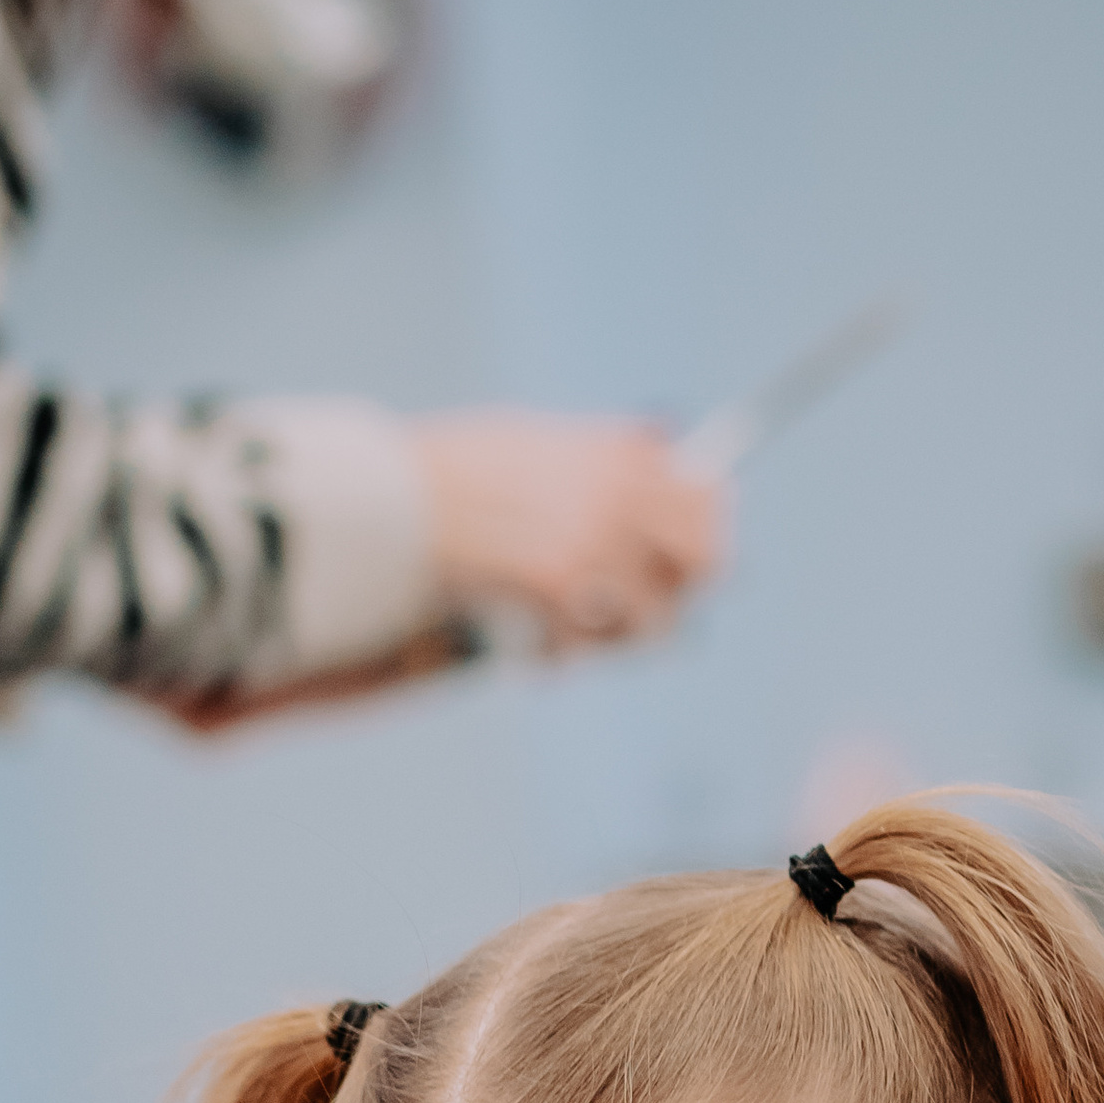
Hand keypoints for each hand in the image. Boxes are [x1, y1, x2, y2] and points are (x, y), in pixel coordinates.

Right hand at [409, 413, 726, 649]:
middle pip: (704, 559)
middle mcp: (621, 492)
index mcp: (619, 452)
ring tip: (575, 637)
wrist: (396, 504)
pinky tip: (535, 653)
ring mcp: (597, 542)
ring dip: (618, 638)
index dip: (707, 529)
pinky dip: (562, 657)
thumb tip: (657, 465)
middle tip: (645, 614)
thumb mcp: (539, 445)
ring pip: (653, 619)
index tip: (692, 558)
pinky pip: (588, 645)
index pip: (706, 495)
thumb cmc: (453, 475)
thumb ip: (600, 460)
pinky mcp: (563, 589)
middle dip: (680, 590)